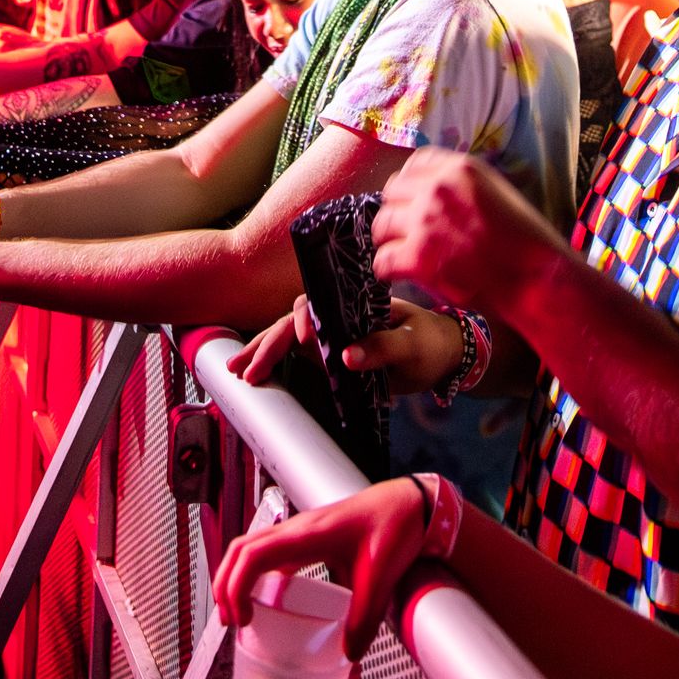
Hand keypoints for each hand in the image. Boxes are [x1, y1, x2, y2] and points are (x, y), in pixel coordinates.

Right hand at [213, 481, 430, 661]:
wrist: (409, 503)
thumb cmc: (394, 524)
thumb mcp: (381, 575)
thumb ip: (365, 617)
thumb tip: (349, 653)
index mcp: (308, 534)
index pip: (254, 554)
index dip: (236, 586)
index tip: (241, 618)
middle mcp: (298, 529)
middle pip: (241, 549)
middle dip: (225, 585)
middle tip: (229, 621)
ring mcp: (301, 532)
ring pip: (251, 548)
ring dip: (236, 577)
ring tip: (239, 611)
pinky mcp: (309, 540)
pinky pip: (270, 553)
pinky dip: (257, 575)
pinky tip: (268, 599)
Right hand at [228, 294, 466, 397]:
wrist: (442, 355)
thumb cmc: (428, 341)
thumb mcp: (411, 344)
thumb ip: (381, 348)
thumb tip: (345, 358)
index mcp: (352, 305)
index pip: (316, 305)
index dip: (304, 321)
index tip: (304, 340)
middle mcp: (335, 317)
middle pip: (291, 324)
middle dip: (266, 343)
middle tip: (245, 368)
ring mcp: (330, 337)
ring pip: (287, 340)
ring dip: (261, 353)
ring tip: (236, 370)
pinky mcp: (330, 357)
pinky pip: (296, 358)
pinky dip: (274, 365)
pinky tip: (255, 373)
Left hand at [372, 150, 563, 318]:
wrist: (539, 280)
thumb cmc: (527, 242)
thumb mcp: (498, 192)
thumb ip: (464, 186)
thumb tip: (434, 191)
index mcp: (461, 168)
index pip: (415, 164)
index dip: (411, 185)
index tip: (413, 202)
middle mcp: (438, 188)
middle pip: (392, 192)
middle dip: (399, 212)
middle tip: (408, 233)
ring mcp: (425, 222)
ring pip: (382, 225)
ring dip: (391, 241)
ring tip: (404, 255)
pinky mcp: (418, 258)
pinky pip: (383, 260)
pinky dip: (389, 269)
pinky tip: (402, 274)